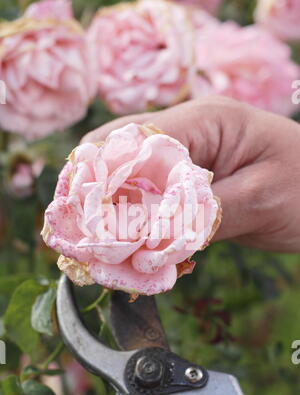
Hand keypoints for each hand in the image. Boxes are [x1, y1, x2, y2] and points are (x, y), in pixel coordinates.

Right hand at [82, 96, 299, 252]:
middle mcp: (189, 130)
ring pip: (131, 173)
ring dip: (115, 206)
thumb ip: (201, 214)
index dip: (107, 177)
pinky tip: (132, 242)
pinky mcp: (190, 179)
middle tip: (87, 232)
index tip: (92, 220)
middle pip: (122, 150)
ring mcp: (188, 154)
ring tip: (101, 241)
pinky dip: (138, 217)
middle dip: (99, 190)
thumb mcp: (259, 200)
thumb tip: (145, 236)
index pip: (137, 139)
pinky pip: (152, 193)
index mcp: (205, 119)